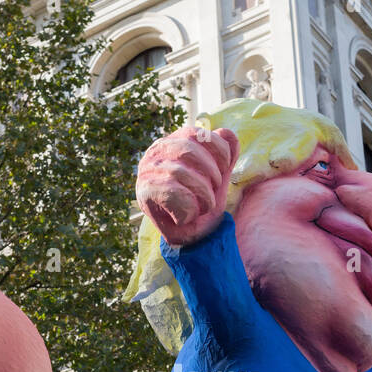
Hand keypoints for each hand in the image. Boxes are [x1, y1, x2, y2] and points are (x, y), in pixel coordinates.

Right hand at [135, 125, 238, 245]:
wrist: (189, 238)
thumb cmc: (201, 203)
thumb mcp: (217, 177)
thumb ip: (224, 156)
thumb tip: (227, 133)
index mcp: (172, 143)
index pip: (195, 133)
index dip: (217, 148)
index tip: (225, 168)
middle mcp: (155, 153)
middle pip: (188, 149)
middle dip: (211, 171)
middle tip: (215, 189)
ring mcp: (146, 172)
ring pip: (180, 172)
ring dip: (204, 194)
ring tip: (205, 206)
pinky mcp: (144, 192)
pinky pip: (173, 192)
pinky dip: (190, 207)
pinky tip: (191, 215)